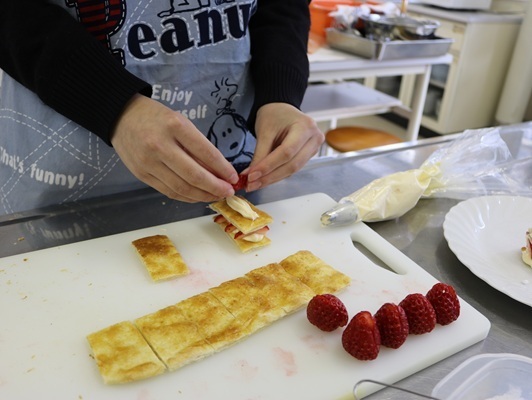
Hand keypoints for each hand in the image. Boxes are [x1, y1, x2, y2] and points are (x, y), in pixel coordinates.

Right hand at [111, 94, 237, 202]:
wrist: (121, 116)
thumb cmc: (157, 118)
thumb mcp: (180, 122)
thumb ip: (197, 146)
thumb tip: (218, 172)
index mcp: (175, 126)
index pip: (205, 153)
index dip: (222, 169)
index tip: (234, 177)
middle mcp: (160, 145)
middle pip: (194, 175)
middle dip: (215, 187)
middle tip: (229, 192)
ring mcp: (149, 162)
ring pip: (181, 188)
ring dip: (202, 195)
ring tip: (216, 196)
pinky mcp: (141, 174)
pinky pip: (168, 191)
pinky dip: (186, 197)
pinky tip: (198, 196)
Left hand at [244, 103, 323, 190]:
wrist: (282, 109)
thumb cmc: (274, 115)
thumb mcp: (264, 131)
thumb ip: (259, 154)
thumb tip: (250, 175)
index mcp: (305, 127)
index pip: (286, 152)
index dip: (268, 166)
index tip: (252, 176)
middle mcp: (314, 138)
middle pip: (292, 164)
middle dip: (270, 177)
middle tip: (252, 184)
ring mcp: (313, 148)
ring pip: (292, 170)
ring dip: (273, 179)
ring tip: (255, 183)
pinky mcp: (308, 156)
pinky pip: (292, 169)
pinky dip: (277, 175)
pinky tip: (264, 179)